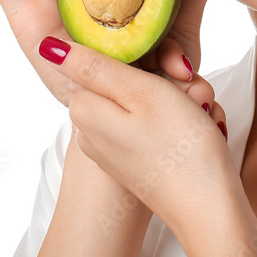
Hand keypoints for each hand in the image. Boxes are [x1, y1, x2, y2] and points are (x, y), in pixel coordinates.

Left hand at [38, 35, 256, 251]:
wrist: (208, 208)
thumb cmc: (180, 149)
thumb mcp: (140, 92)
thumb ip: (95, 66)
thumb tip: (49, 47)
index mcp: (87, 110)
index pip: (110, 59)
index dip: (151, 58)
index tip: (176, 71)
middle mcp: (95, 129)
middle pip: (134, 79)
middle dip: (173, 81)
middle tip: (193, 96)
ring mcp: (117, 146)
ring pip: (155, 99)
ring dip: (185, 100)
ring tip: (201, 116)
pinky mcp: (138, 158)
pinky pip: (161, 123)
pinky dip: (185, 121)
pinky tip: (202, 131)